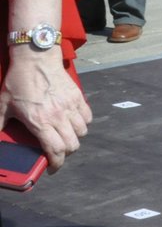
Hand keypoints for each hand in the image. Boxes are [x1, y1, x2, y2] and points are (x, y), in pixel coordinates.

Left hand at [0, 48, 92, 172]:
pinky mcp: (78, 96)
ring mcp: (70, 106)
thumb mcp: (3, 105)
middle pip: (72, 145)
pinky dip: (83, 123)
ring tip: (66, 137)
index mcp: (39, 122)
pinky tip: (74, 122)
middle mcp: (58, 116)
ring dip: (75, 138)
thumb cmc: (18, 81)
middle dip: (65, 153)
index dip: (56, 164)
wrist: (36, 58)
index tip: (52, 168)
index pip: (55, 150)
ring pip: (82, 132)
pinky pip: (87, 116)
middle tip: (58, 152)